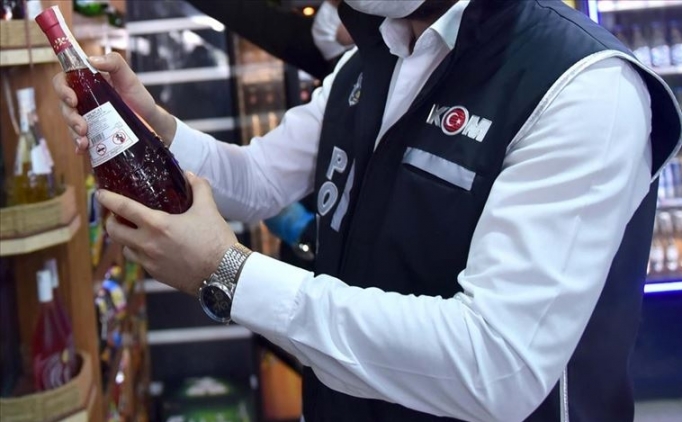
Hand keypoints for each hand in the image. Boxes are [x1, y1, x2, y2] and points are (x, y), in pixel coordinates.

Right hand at [52, 52, 176, 153]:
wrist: (150, 119)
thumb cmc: (138, 96)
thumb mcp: (129, 77)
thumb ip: (114, 62)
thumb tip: (92, 60)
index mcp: (87, 83)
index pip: (63, 81)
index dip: (62, 89)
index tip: (72, 99)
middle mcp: (83, 100)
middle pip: (64, 106)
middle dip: (70, 117)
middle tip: (82, 126)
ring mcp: (87, 117)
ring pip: (70, 124)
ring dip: (74, 133)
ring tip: (85, 141)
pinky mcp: (93, 132)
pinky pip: (80, 139)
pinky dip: (79, 145)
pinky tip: (82, 149)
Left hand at [97, 172, 236, 294]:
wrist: (224, 274)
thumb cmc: (216, 240)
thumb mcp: (208, 208)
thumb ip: (198, 188)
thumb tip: (190, 176)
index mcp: (157, 225)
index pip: (122, 208)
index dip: (108, 199)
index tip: (100, 193)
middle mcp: (147, 244)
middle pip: (114, 232)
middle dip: (111, 222)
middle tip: (117, 215)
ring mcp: (150, 262)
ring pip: (126, 249)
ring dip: (126, 239)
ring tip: (135, 232)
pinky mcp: (157, 275)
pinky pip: (141, 262)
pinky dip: (142, 253)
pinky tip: (154, 248)